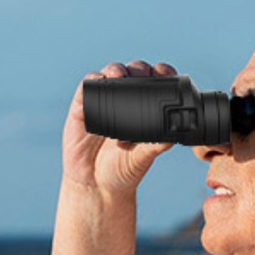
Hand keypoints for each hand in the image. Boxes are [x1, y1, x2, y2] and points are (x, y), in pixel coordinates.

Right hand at [61, 60, 176, 194]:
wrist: (96, 185)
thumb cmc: (123, 169)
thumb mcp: (143, 158)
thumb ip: (156, 145)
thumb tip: (172, 136)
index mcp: (144, 109)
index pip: (154, 83)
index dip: (160, 74)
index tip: (164, 72)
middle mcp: (124, 101)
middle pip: (133, 74)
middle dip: (139, 68)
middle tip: (143, 73)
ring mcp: (102, 102)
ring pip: (109, 75)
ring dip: (115, 69)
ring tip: (120, 74)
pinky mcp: (82, 108)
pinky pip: (86, 88)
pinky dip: (92, 81)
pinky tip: (98, 80)